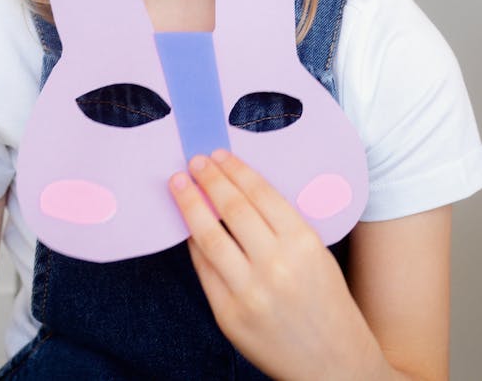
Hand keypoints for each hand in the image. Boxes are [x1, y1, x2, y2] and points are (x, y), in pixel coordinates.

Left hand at [169, 150, 388, 380]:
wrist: (335, 366)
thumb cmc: (327, 304)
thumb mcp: (316, 255)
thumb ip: (280, 227)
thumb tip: (235, 191)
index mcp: (303, 243)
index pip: (260, 193)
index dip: (235, 170)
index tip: (218, 154)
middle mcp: (276, 266)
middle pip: (232, 210)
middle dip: (209, 180)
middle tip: (194, 160)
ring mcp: (250, 293)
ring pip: (210, 237)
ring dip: (191, 205)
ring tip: (179, 184)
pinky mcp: (230, 317)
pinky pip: (205, 271)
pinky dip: (195, 246)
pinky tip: (189, 228)